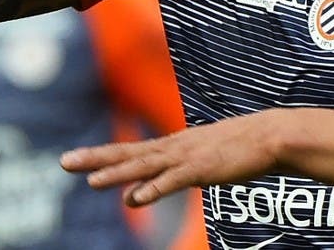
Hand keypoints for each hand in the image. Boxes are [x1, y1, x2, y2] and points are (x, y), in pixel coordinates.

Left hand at [60, 112, 279, 206]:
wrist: (269, 135)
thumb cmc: (238, 148)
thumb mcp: (198, 162)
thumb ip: (167, 177)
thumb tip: (136, 195)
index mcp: (171, 146)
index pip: (130, 152)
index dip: (101, 156)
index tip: (74, 159)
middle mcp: (173, 148)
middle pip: (127, 154)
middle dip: (95, 159)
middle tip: (63, 162)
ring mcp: (186, 157)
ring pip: (144, 166)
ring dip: (117, 174)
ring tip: (90, 181)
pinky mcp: (202, 169)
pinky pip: (173, 181)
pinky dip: (154, 189)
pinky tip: (135, 197)